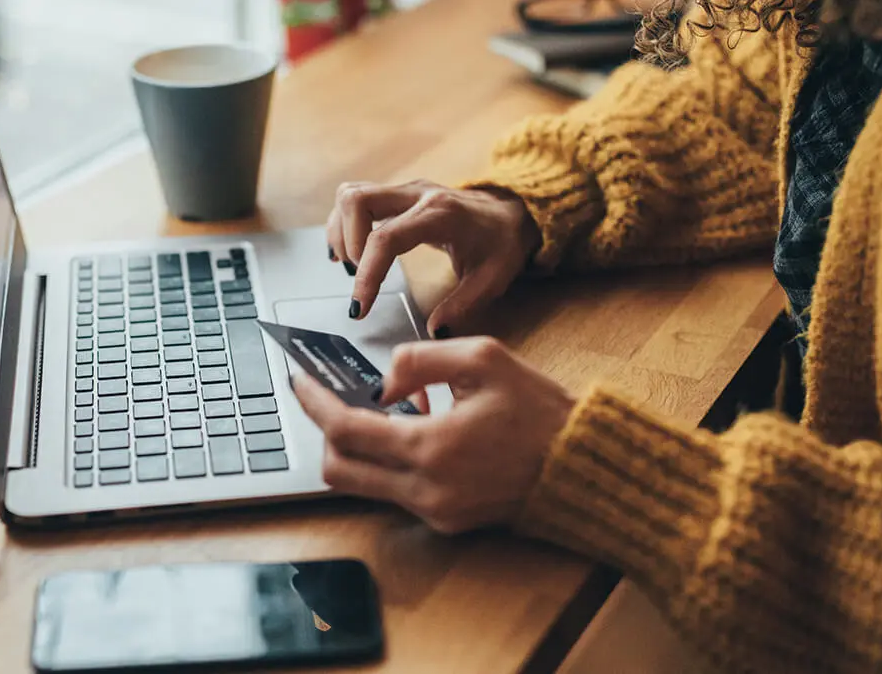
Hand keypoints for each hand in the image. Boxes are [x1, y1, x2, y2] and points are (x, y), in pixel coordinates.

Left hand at [291, 337, 575, 533]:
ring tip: (382, 411)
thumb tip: (382, 382)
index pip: (345, 430)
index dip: (314, 403)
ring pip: (362, 484)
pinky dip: (389, 461)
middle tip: (330, 399)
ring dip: (358, 448)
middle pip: (339, 469)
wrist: (582, 467)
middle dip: (325, 432)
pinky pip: (394, 492)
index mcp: (431, 448)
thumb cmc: (539, 411)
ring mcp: (434, 512)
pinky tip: (413, 432)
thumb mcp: (483, 359)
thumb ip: (420, 359)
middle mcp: (425, 489)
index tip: (299, 381)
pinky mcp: (446, 521)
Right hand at [325, 180, 537, 336]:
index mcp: (440, 215)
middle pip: (357, 200)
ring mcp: (405, 190)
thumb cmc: (502, 243)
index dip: (367, 274)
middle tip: (357, 276)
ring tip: (353, 266)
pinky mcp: (397, 194)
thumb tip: (434, 330)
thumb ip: (463, 306)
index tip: (360, 307)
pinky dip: (344, 224)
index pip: (386, 238)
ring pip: (351, 195)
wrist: (512, 212)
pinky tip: (349, 252)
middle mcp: (417, 194)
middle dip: (347, 243)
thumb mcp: (492, 279)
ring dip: (341, 232)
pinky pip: (356, 198)